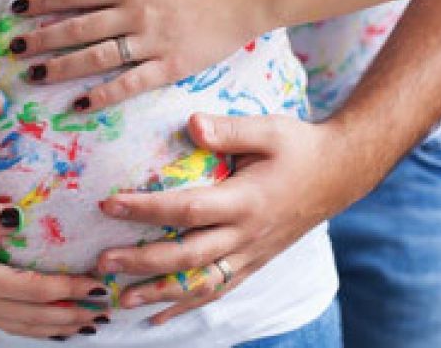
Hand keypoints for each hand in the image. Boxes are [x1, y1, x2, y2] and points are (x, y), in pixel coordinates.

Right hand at [0, 199, 110, 339]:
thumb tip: (18, 216)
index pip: (36, 290)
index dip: (70, 289)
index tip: (99, 286)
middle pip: (36, 317)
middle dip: (73, 314)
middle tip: (106, 311)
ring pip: (24, 327)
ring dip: (58, 327)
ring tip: (88, 324)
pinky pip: (10, 325)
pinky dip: (35, 329)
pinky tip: (50, 327)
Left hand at [8, 0, 262, 111]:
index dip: (43, 1)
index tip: (18, 9)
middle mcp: (134, 14)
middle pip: (77, 27)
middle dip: (41, 37)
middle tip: (13, 48)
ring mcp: (151, 43)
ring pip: (97, 57)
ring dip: (62, 66)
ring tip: (34, 74)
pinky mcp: (168, 67)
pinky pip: (130, 84)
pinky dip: (103, 95)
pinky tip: (79, 104)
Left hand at [95, 113, 367, 323]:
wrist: (340, 172)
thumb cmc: (299, 147)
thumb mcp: (269, 129)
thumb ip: (229, 130)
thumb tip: (191, 124)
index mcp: (246, 201)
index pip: (187, 210)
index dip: (146, 209)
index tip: (109, 204)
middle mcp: (246, 235)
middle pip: (187, 257)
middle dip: (141, 262)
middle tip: (100, 264)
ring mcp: (251, 254)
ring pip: (200, 285)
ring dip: (159, 294)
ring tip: (119, 300)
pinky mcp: (254, 263)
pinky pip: (218, 291)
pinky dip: (187, 306)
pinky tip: (160, 315)